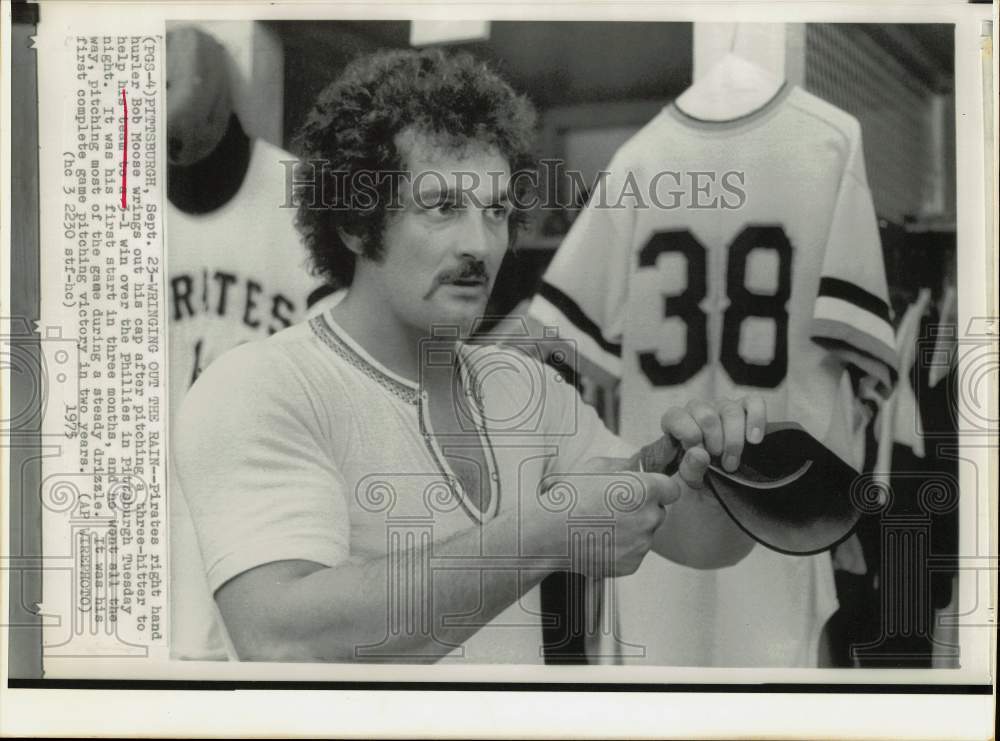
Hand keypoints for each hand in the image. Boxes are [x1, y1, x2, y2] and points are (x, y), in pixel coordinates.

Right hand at [535, 463, 682, 577]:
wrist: (548, 535)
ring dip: (632, 529)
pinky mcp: (632, 564)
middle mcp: (649, 518)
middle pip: (659, 512)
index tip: (645, 491)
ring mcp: (641, 544)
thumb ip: (625, 465)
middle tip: (614, 507)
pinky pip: (634, 552)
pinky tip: (600, 540)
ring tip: (602, 524)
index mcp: (644, 490)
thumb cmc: (569, 498)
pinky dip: (622, 547)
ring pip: (646, 533)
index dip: (659, 489)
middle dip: (643, 509)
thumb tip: (637, 464)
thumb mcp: (595, 467)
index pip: (672, 490)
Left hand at [659, 396, 767, 487]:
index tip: (698, 454)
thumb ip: (689, 470)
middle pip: (706, 414)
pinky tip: (754, 441)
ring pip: (730, 410)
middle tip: (718, 462)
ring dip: (734, 440)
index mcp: (677, 427)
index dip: (688, 434)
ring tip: (732, 464)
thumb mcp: (688, 489)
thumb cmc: (698, 491)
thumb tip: (699, 452)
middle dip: (714, 441)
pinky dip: (756, 420)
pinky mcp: (747, 411)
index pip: (675, 416)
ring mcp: (723, 409)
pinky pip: (754, 402)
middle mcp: (698, 413)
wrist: (723, 499)